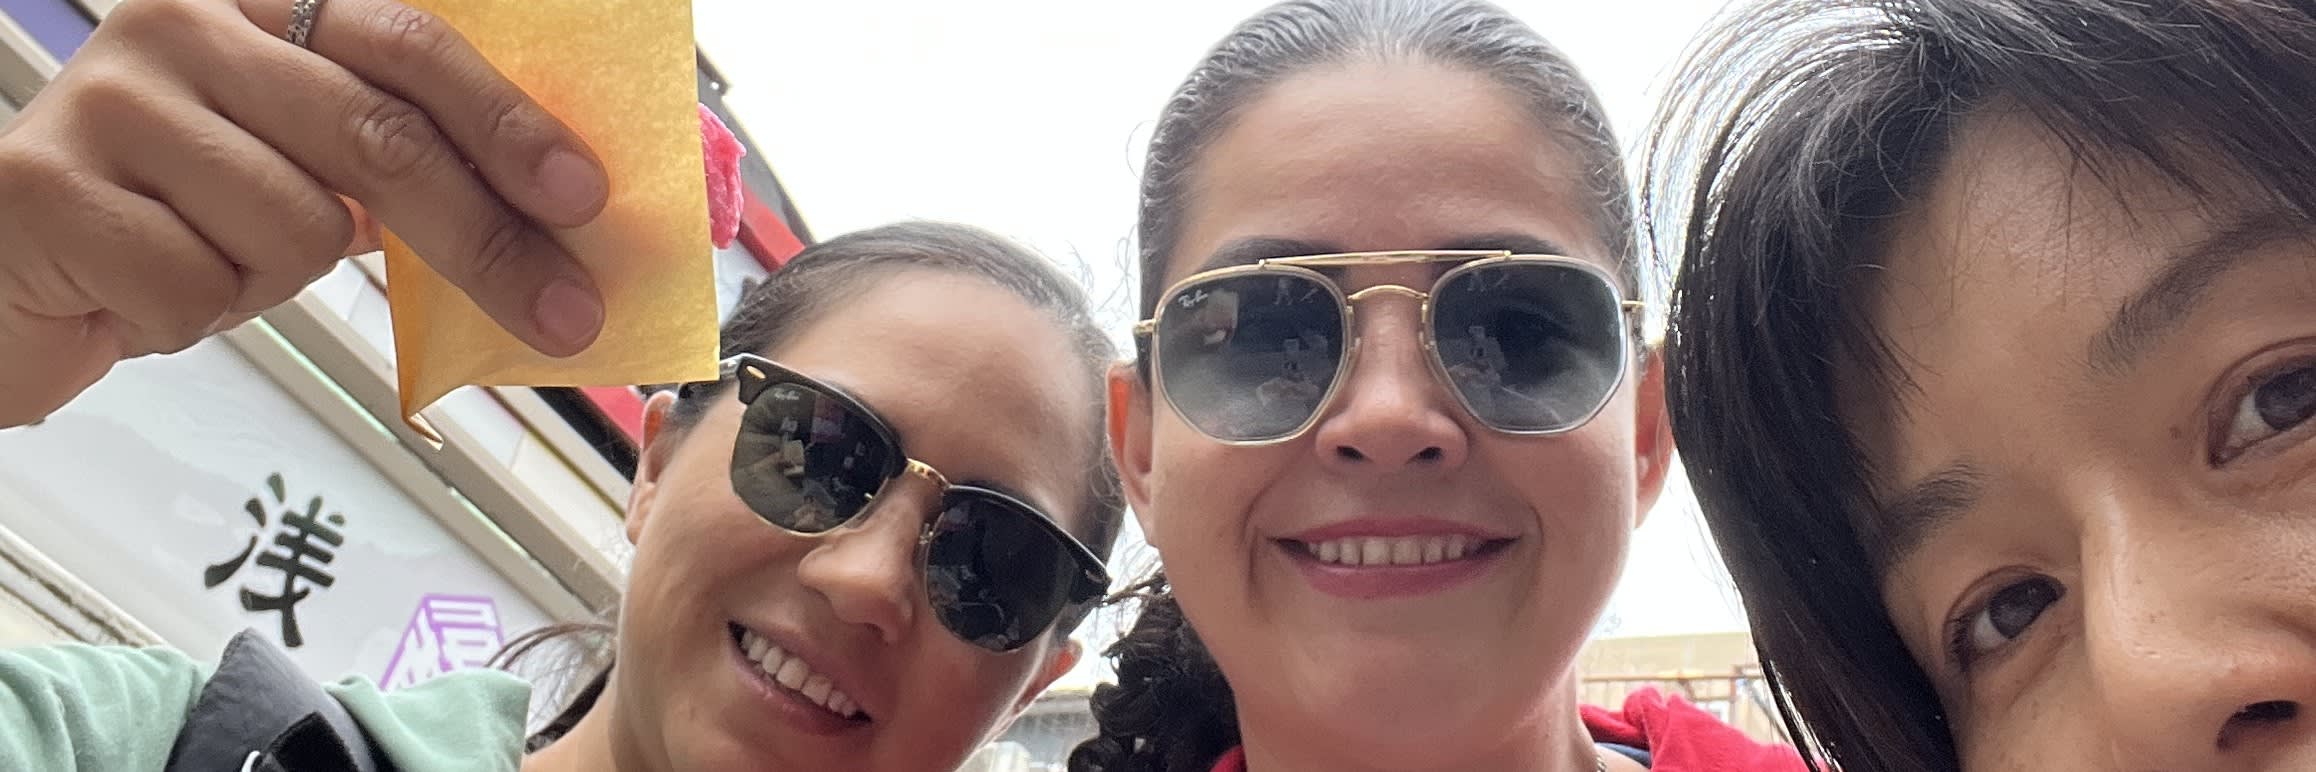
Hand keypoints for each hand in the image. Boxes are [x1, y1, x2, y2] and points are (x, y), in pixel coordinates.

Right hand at [0, 0, 609, 427]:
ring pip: (293, 226)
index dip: (507, 120)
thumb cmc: (172, 220)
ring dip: (272, 280)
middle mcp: (176, 24)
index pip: (410, 44)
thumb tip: (550, 209)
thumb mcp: (291, 168)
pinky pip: (203, 286)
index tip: (584, 195)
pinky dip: (195, 316)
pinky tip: (142, 289)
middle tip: (564, 315)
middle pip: (377, 137)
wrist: (2, 276)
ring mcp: (105, 98)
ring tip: (207, 261)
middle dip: (486, 239)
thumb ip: (392, 157)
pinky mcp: (49, 188)